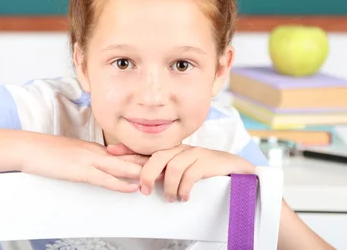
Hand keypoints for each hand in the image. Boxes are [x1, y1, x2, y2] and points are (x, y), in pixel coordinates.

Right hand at [20, 133, 148, 192]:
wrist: (29, 147)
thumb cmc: (47, 152)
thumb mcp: (72, 155)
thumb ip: (88, 160)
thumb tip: (100, 167)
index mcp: (94, 149)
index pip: (125, 153)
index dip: (144, 158)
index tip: (160, 161)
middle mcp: (95, 152)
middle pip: (129, 157)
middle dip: (150, 163)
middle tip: (170, 167)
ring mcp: (88, 160)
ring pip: (122, 167)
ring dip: (141, 173)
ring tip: (159, 178)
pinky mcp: (80, 170)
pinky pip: (104, 178)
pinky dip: (120, 182)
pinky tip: (132, 186)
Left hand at [107, 143, 254, 201]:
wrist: (236, 170)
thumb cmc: (206, 171)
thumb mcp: (182, 170)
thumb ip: (164, 172)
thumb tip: (142, 180)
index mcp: (172, 150)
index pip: (147, 149)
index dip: (128, 149)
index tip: (110, 152)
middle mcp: (181, 149)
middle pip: (158, 156)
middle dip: (146, 173)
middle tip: (143, 190)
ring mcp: (194, 153)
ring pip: (173, 166)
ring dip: (168, 186)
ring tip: (170, 198)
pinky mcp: (207, 161)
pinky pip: (190, 174)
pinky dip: (184, 187)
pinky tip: (184, 197)